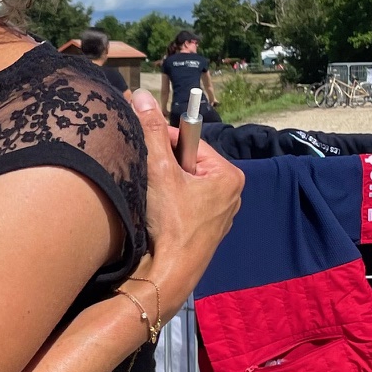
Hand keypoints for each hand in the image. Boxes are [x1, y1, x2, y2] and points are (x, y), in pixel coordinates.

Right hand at [130, 89, 242, 317]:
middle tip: (147, 178)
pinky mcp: (205, 232)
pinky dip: (169, 206)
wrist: (168, 275)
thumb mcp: (159, 171)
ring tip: (151, 199)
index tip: (143, 149)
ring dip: (164, 187)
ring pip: (184, 185)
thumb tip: (141, 96)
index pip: (190, 141)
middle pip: (187, 163)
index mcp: (229, 175)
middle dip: (164, 167)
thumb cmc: (170, 225)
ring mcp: (219, 216)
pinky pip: (185, 206)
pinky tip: (157, 217)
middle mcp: (231, 194)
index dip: (163, 142)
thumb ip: (152, 132)